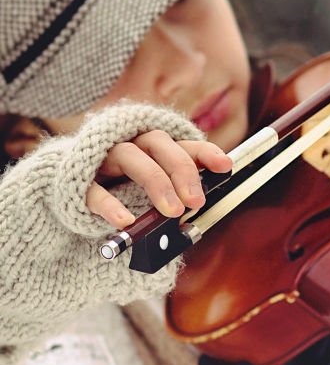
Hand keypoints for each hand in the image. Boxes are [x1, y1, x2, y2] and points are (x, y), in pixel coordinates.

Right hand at [86, 132, 232, 229]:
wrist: (68, 187)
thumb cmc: (121, 188)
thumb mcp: (153, 191)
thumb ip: (174, 197)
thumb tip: (194, 216)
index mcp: (153, 147)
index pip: (183, 143)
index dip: (206, 152)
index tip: (226, 166)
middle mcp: (131, 144)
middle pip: (159, 144)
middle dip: (182, 171)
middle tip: (196, 201)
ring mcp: (103, 159)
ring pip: (130, 157)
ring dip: (156, 183)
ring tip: (173, 211)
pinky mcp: (79, 180)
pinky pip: (94, 189)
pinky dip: (111, 205)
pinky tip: (126, 221)